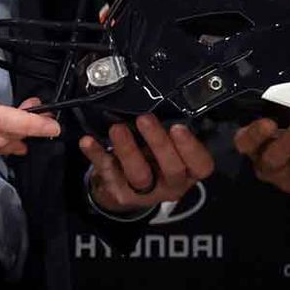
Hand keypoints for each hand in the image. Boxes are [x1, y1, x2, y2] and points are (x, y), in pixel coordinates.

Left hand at [79, 114, 215, 213]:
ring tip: (117, 129)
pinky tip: (88, 141)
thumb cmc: (155, 157)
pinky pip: (107, 173)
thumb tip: (166, 96)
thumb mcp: (171, 145)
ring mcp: (145, 193)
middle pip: (171, 169)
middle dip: (158, 143)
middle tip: (145, 119)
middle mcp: (171, 184)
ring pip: (139, 175)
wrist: (129, 187)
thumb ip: (172, 129)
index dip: (191, 148)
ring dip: (128, 150)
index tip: (179, 126)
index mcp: (189, 171)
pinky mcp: (120, 192)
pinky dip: (97, 155)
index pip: (201, 164)